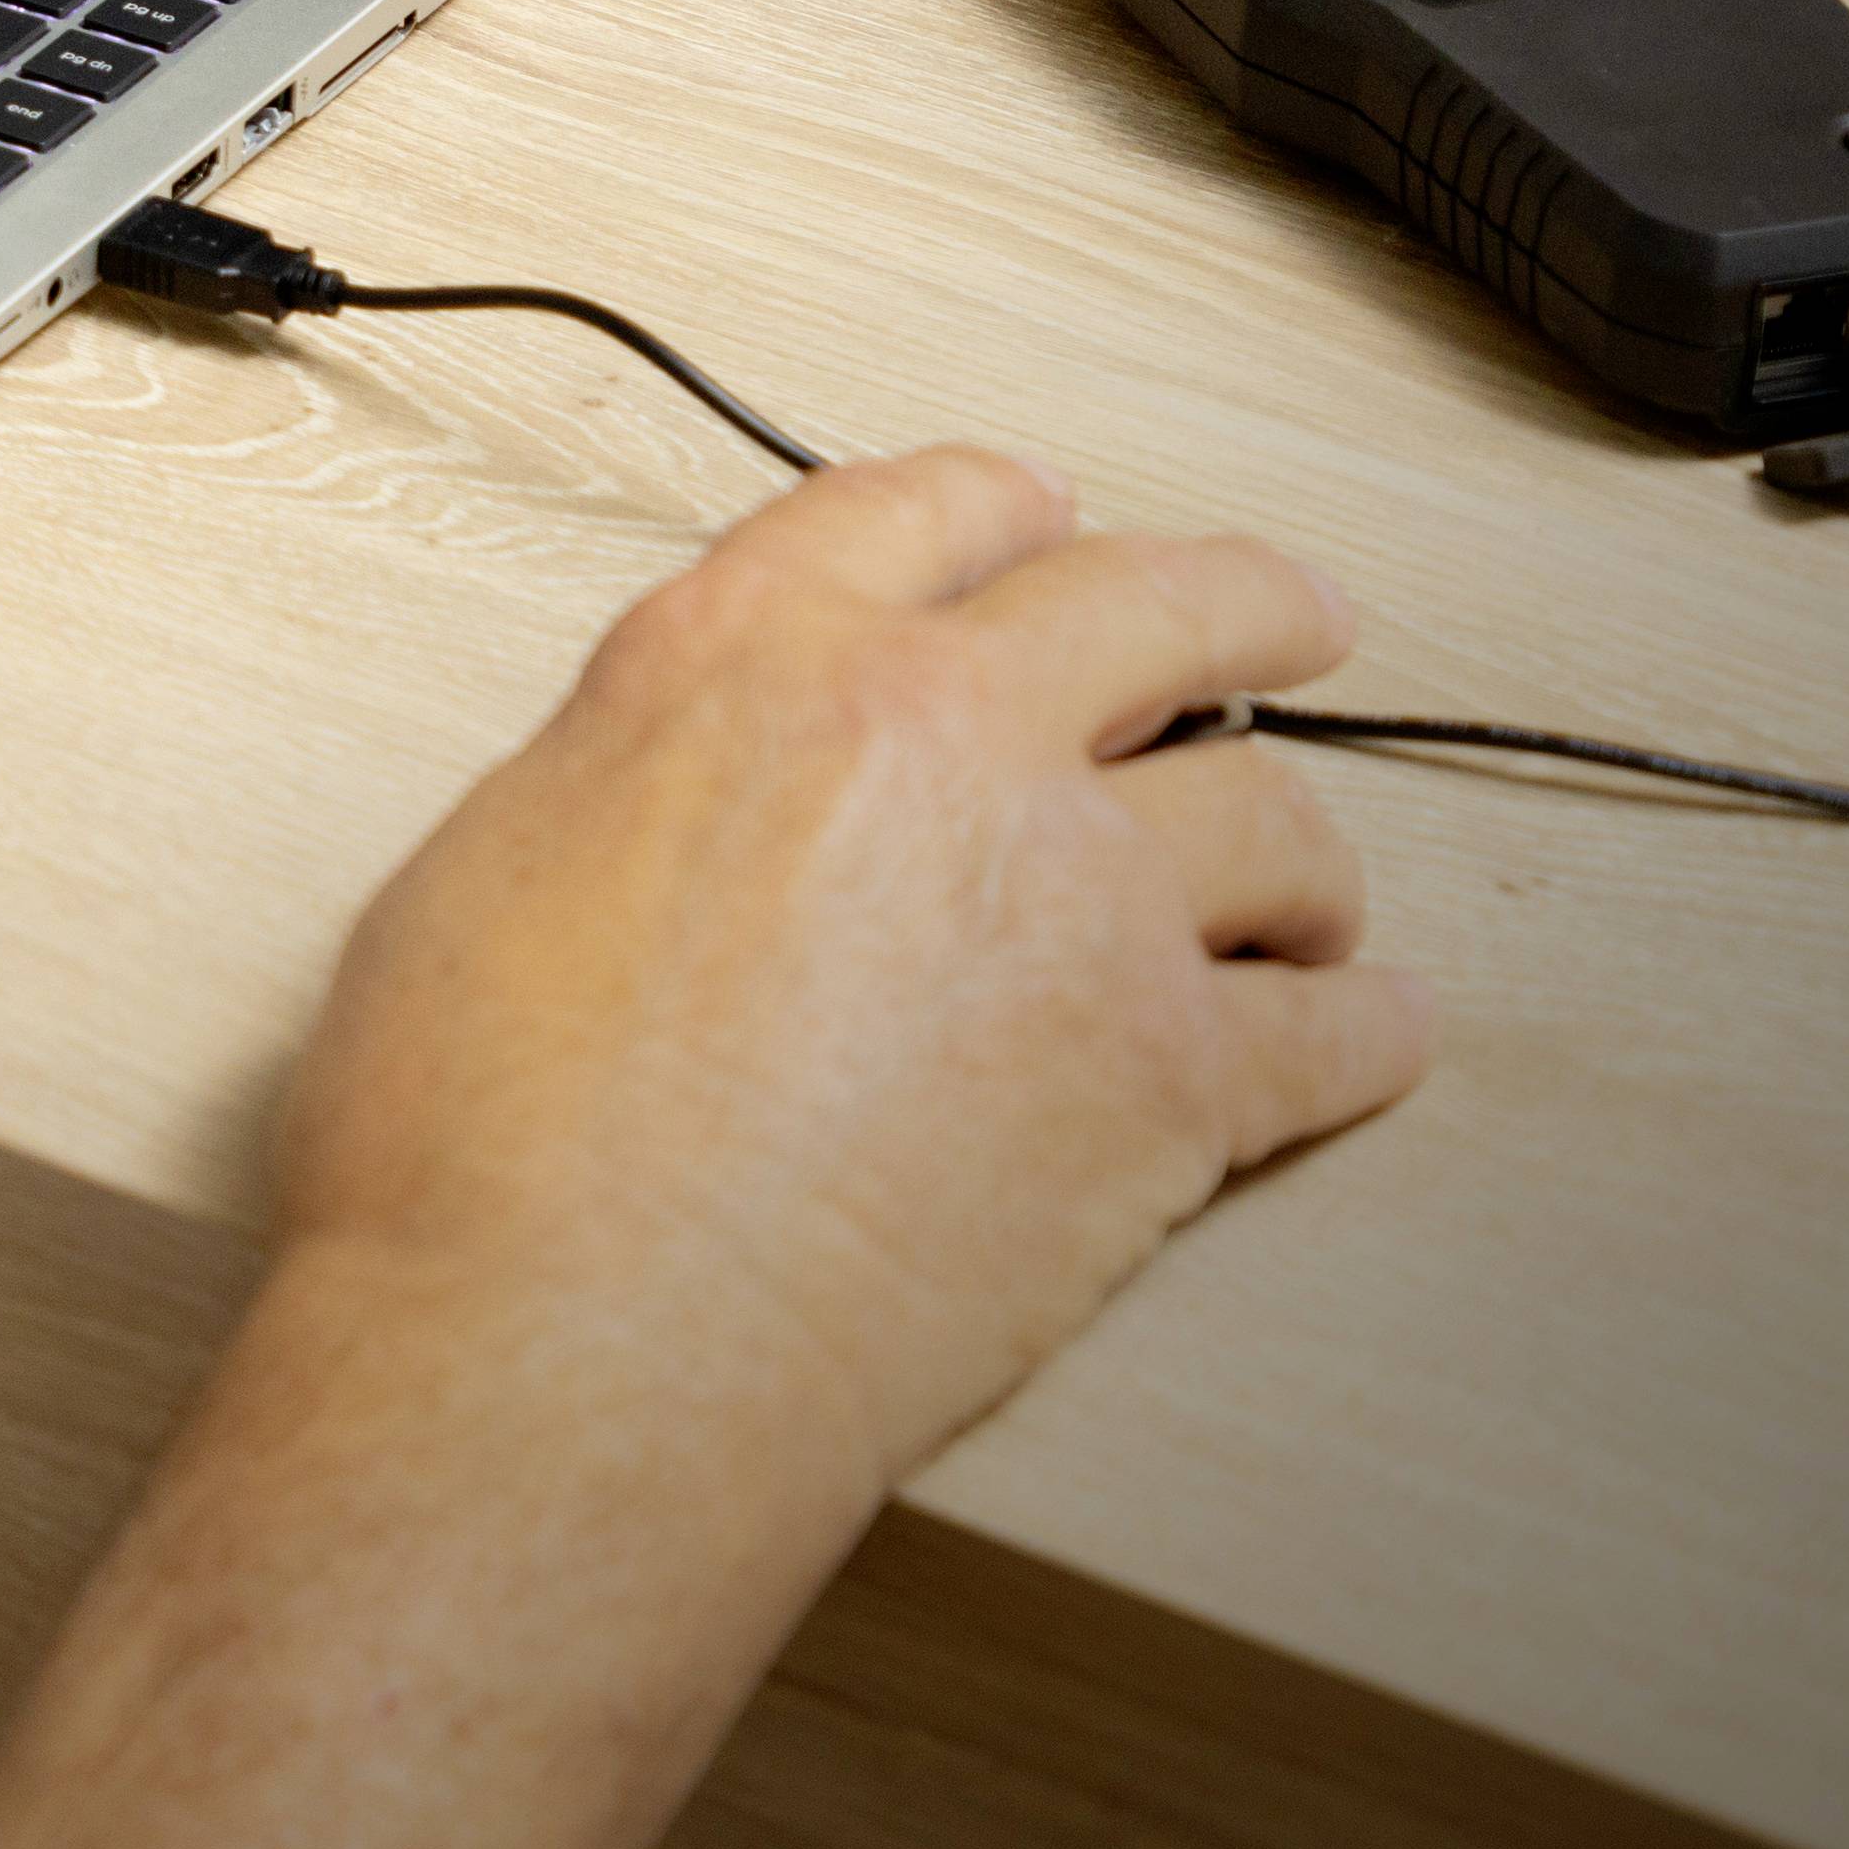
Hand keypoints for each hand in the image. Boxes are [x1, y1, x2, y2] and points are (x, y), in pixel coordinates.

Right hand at [266, 446, 1436, 1542]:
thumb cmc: (482, 1142)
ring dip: (1298, 852)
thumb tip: (681, 801)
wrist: (575, 1335)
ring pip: (1275, 817)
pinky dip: (1363, 1031)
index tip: (1045, 524)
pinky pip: (1336, 1032)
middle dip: (1241, 608)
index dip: (999, 512)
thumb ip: (631, 779)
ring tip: (1307, 895)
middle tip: (1285, 623)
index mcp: (743, 662)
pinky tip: (1366, 1032)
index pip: (917, 513)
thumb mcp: (493, 863)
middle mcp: (933, 733)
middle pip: (1154, 604)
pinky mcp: (1172, 1073)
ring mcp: (1077, 894)